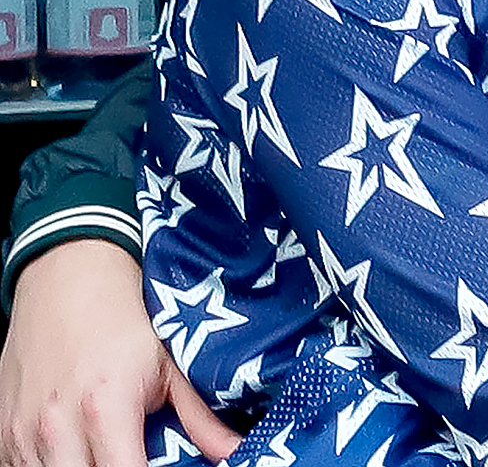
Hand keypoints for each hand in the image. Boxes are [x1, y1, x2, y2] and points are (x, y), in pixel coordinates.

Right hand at [0, 240, 240, 466]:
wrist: (67, 272)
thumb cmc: (124, 314)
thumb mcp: (171, 359)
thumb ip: (200, 415)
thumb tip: (233, 450)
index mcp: (105, 408)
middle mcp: (57, 426)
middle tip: (138, 461)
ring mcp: (24, 433)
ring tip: (112, 455)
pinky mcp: (6, 434)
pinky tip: (81, 455)